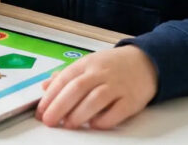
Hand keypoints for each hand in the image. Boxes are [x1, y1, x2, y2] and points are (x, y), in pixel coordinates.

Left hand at [36, 45, 157, 129]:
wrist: (146, 62)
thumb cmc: (112, 66)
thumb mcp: (88, 64)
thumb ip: (67, 76)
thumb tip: (45, 86)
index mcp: (87, 63)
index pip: (65, 78)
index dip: (51, 96)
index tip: (41, 111)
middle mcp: (101, 73)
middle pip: (77, 88)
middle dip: (60, 106)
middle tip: (49, 121)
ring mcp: (117, 86)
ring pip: (95, 99)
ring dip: (79, 114)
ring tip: (68, 125)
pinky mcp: (132, 100)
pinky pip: (117, 111)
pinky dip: (104, 120)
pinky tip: (94, 125)